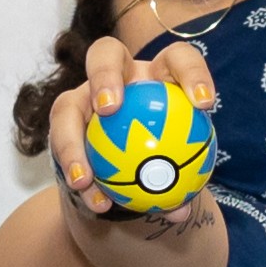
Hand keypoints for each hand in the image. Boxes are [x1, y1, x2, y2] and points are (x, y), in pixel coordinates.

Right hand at [41, 35, 220, 224]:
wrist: (133, 164)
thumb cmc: (166, 157)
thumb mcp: (180, 168)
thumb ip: (180, 184)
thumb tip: (180, 212)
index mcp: (158, 73)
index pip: (178, 60)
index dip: (193, 74)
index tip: (204, 105)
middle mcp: (117, 74)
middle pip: (104, 54)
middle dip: (104, 76)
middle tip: (109, 110)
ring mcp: (84, 95)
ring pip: (66, 105)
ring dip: (71, 141)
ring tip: (84, 178)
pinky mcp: (64, 120)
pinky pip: (61, 144)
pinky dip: (74, 173)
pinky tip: (90, 199)